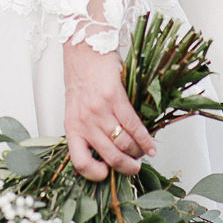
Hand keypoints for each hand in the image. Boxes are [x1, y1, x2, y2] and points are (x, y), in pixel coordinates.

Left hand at [63, 44, 156, 181]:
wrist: (84, 48)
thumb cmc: (82, 78)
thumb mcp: (77, 108)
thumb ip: (89, 128)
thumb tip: (111, 150)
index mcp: (72, 126)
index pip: (79, 161)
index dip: (95, 174)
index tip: (107, 174)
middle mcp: (84, 121)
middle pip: (109, 157)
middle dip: (126, 168)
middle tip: (134, 168)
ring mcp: (98, 110)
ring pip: (123, 144)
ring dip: (137, 154)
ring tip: (143, 154)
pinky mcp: (114, 97)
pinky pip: (133, 126)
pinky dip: (145, 140)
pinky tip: (151, 146)